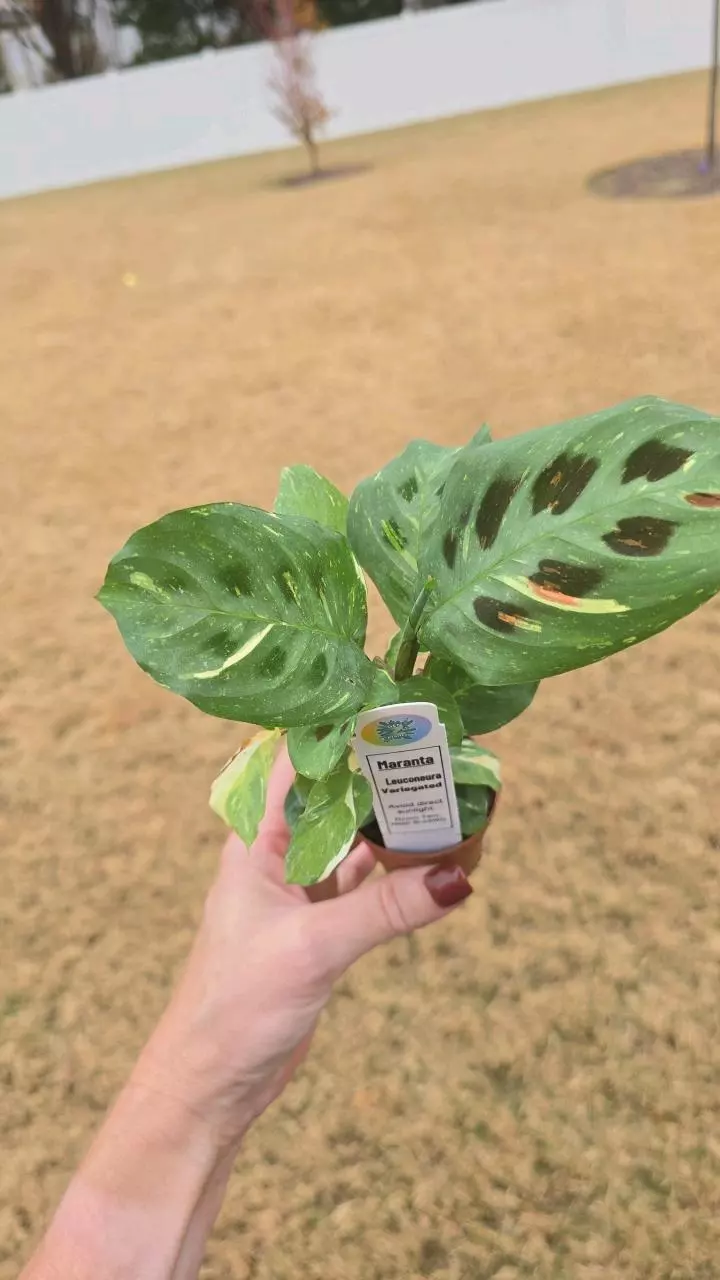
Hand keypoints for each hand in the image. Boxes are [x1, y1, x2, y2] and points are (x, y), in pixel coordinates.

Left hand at [133, 748, 472, 1150]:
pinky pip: (363, 886)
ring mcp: (297, 894)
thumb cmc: (236, 1007)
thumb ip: (386, 911)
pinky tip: (431, 859)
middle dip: (379, 775)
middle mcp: (275, 858)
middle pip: (333, 799)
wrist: (211, 1084)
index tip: (392, 706)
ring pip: (351, 842)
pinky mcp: (317, 929)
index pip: (296, 764)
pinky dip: (394, 873)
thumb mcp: (314, 948)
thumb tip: (459, 876)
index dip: (339, 732)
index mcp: (254, 843)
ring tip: (445, 794)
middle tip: (438, 749)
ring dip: (390, 824)